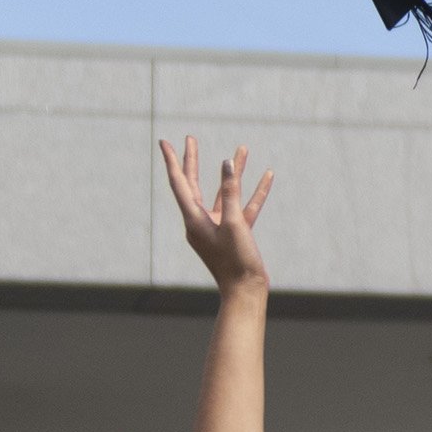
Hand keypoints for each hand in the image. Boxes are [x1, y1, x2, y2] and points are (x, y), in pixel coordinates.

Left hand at [163, 136, 274, 292]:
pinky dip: (255, 192)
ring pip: (225, 193)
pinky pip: (244, 206)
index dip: (172, 161)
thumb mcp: (234, 224)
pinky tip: (266, 176)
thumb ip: (230, 192)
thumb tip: (226, 162)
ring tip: (243, 150)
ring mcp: (219, 228)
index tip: (164, 142)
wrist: (247, 292)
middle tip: (189, 139)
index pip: (179, 183)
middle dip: (193, 161)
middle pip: (194, 184)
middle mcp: (201, 222)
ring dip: (234, 172)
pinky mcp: (236, 234)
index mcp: (194, 220)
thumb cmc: (236, 262)